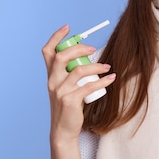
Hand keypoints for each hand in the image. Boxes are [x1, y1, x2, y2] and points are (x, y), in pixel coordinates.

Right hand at [42, 24, 115, 142]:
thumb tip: (88, 57)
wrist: (63, 130)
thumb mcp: (65, 88)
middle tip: (93, 49)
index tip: (68, 28)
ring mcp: (60, 91)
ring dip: (96, 66)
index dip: (56, 37)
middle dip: (79, 49)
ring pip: (78, 71)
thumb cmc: (68, 107)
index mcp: (50, 76)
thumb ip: (70, 74)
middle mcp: (52, 81)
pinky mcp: (70, 100)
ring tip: (107, 66)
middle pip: (62, 57)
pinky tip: (111, 78)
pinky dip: (103, 81)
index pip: (48, 52)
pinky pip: (89, 86)